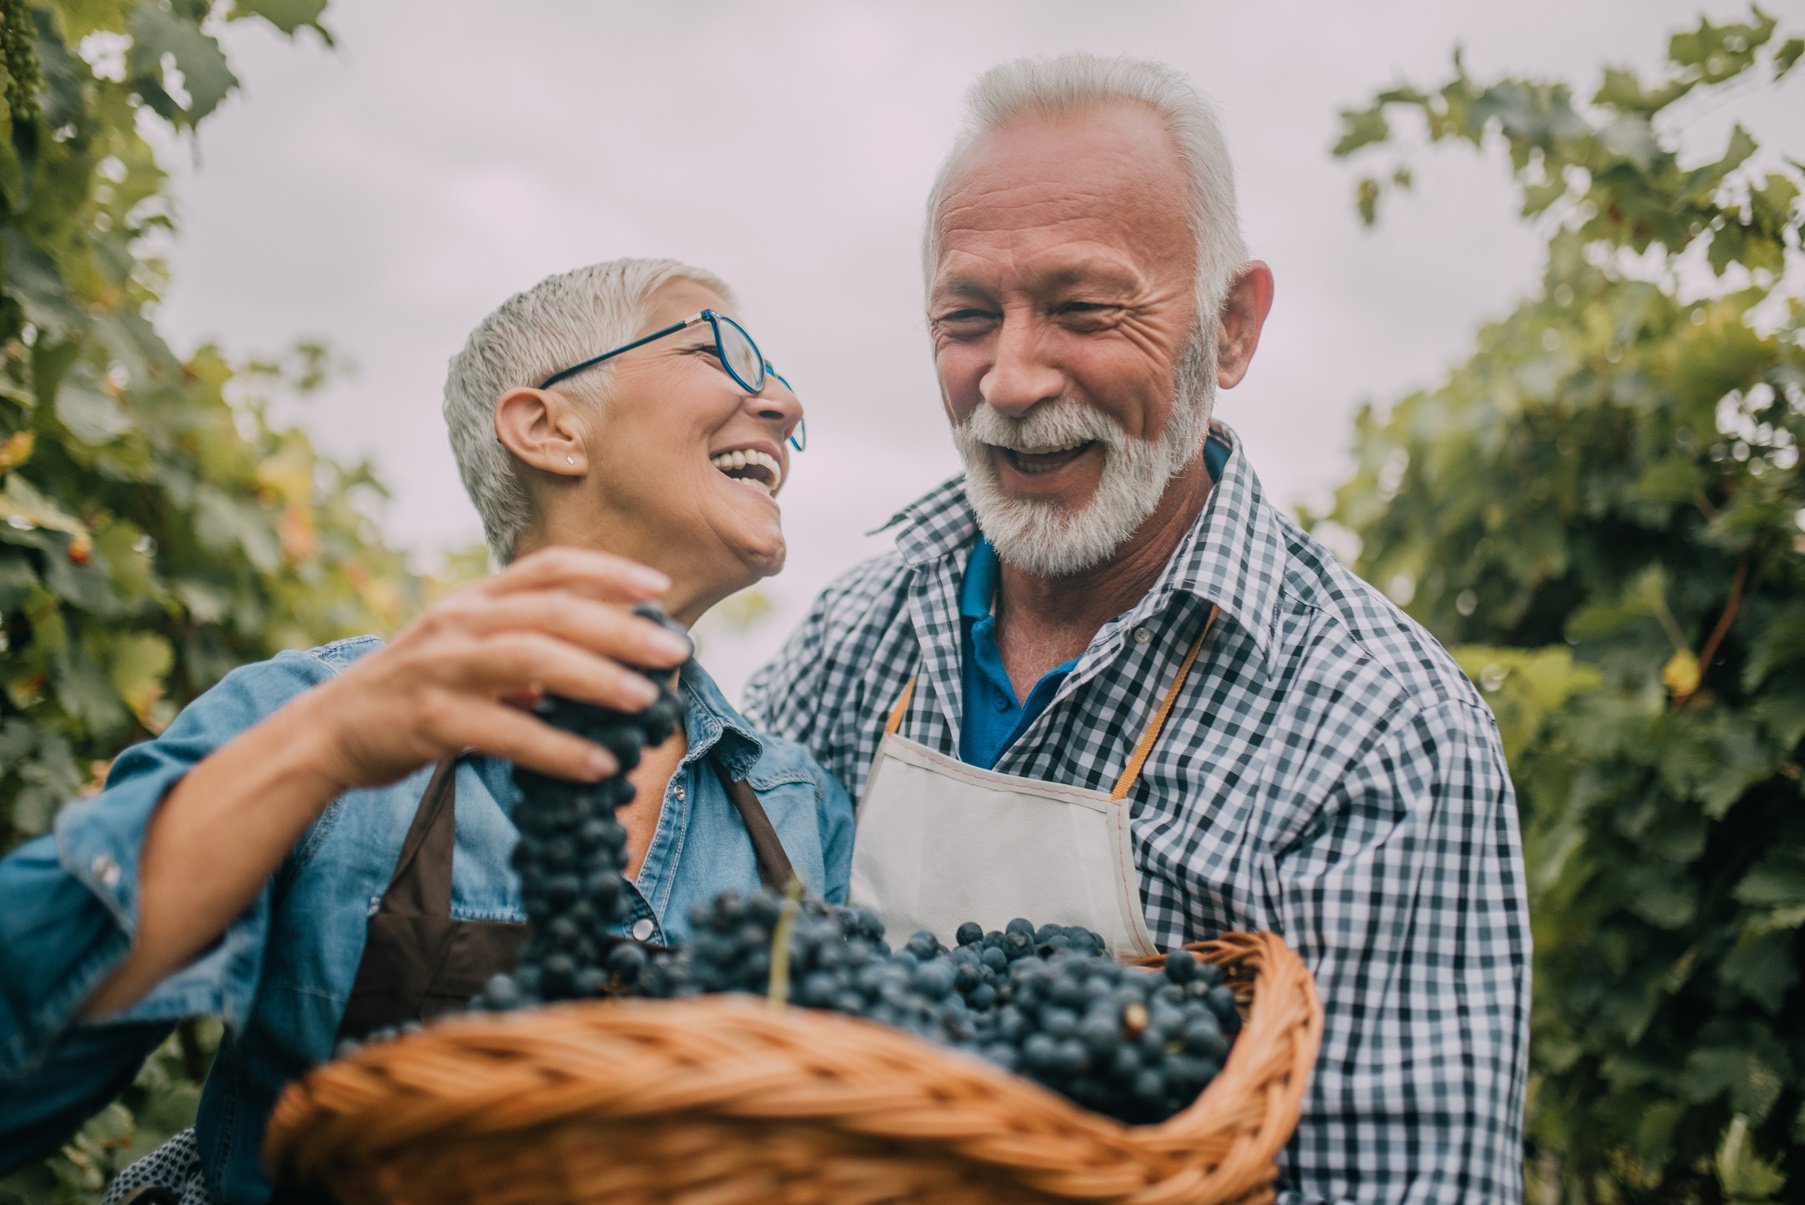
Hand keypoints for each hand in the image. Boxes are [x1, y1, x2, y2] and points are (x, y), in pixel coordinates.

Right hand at [298, 547, 691, 788]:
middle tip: (674, 654)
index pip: (548, 568)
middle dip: (619, 630)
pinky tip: (597, 765)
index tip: (658, 589)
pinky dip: (558, 750)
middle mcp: (460, 622)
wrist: (329, 730)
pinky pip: (507, 733)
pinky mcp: (431, 720)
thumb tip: (606, 659)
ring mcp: (443, 668)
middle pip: (551, 611)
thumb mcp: (466, 649)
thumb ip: (526, 646)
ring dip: (596, 680)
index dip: (607, 572)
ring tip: (644, 703)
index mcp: (474, 600)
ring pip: (531, 660)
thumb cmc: (414, 690)